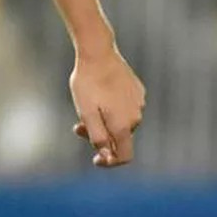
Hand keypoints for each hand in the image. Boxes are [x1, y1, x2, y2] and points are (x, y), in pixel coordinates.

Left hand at [70, 45, 144, 166]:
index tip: (95, 158)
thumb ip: (97, 138)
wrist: (98, 53)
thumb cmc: (88, 84)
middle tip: (78, 126)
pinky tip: (101, 94)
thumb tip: (106, 156)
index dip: (110, 162)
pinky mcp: (138, 91)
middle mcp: (135, 117)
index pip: (124, 156)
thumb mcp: (86, 114)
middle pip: (120, 139)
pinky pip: (126, 108)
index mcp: (122, 125)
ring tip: (87, 107)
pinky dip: (113, 109)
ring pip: (122, 123)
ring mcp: (139, 103)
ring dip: (106, 122)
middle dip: (102, 138)